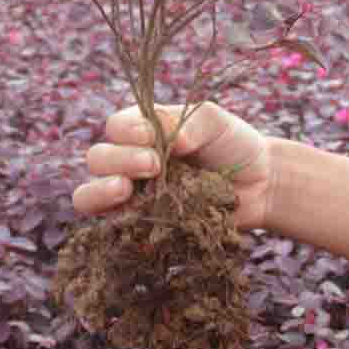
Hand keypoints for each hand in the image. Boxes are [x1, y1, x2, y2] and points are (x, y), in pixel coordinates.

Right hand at [73, 101, 272, 230]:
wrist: (260, 183)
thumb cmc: (233, 143)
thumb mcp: (213, 120)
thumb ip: (186, 121)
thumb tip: (166, 141)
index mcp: (143, 130)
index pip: (116, 126)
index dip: (126, 131)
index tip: (151, 137)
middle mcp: (129, 161)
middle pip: (97, 158)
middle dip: (119, 159)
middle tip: (154, 165)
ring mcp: (132, 196)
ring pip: (89, 194)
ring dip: (100, 190)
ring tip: (125, 189)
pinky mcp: (140, 226)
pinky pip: (112, 229)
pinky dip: (115, 223)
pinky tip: (136, 218)